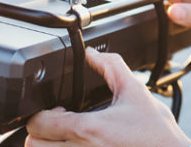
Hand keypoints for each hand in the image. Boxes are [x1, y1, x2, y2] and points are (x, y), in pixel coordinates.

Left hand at [25, 48, 190, 146]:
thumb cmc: (156, 134)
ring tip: (71, 135)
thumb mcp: (135, 92)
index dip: (42, 113)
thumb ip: (112, 68)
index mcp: (87, 130)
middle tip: (61, 123)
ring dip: (51, 143)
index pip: (39, 123)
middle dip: (43, 131)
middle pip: (34, 144)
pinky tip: (84, 144)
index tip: (58, 110)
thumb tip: (92, 53)